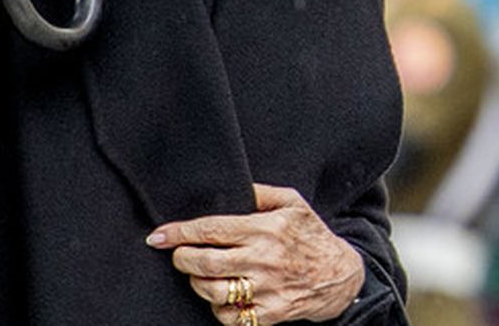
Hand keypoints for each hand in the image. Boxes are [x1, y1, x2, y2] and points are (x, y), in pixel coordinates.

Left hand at [148, 183, 364, 323]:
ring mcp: (266, 289)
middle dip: (181, 258)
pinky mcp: (269, 313)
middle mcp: (264, 259)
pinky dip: (218, 307)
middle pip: (204, 262)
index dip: (179, 233)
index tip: (158, 236)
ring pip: (211, 290)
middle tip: (180, 255)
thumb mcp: (293, 204)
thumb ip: (261, 194)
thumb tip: (231, 186)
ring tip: (201, 274)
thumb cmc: (313, 236)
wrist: (341, 276)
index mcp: (266, 229)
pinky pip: (228, 316)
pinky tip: (223, 295)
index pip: (211, 229)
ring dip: (197, 282)